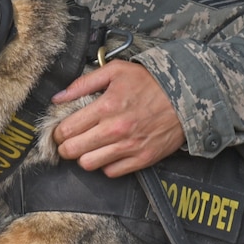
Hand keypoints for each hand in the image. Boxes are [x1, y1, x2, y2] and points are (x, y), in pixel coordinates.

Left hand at [50, 59, 186, 176]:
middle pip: (73, 150)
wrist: (186, 97)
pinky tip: (108, 153)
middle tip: (69, 142)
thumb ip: (83, 83)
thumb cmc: (150, 82)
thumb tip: (58, 98)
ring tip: (88, 148)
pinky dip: (106, 165)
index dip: (58, 132)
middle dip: (66, 147)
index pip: (67, 129)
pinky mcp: (142, 159)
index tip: (60, 131)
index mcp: (106, 106)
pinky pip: (111, 172)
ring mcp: (129, 146)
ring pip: (88, 164)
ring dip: (84, 157)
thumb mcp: (115, 71)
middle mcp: (115, 129)